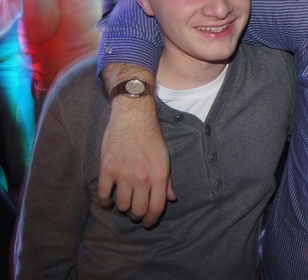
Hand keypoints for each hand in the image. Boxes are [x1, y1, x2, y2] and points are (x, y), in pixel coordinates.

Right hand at [97, 65, 174, 227]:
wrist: (133, 117)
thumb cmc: (152, 137)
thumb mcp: (165, 158)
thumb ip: (167, 181)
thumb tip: (171, 198)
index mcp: (159, 175)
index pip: (156, 208)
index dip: (151, 220)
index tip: (148, 223)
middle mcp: (142, 178)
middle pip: (138, 210)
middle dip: (137, 215)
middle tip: (135, 212)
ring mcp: (123, 174)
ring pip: (121, 205)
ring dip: (122, 207)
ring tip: (123, 202)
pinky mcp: (107, 169)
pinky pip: (103, 195)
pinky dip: (105, 201)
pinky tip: (108, 200)